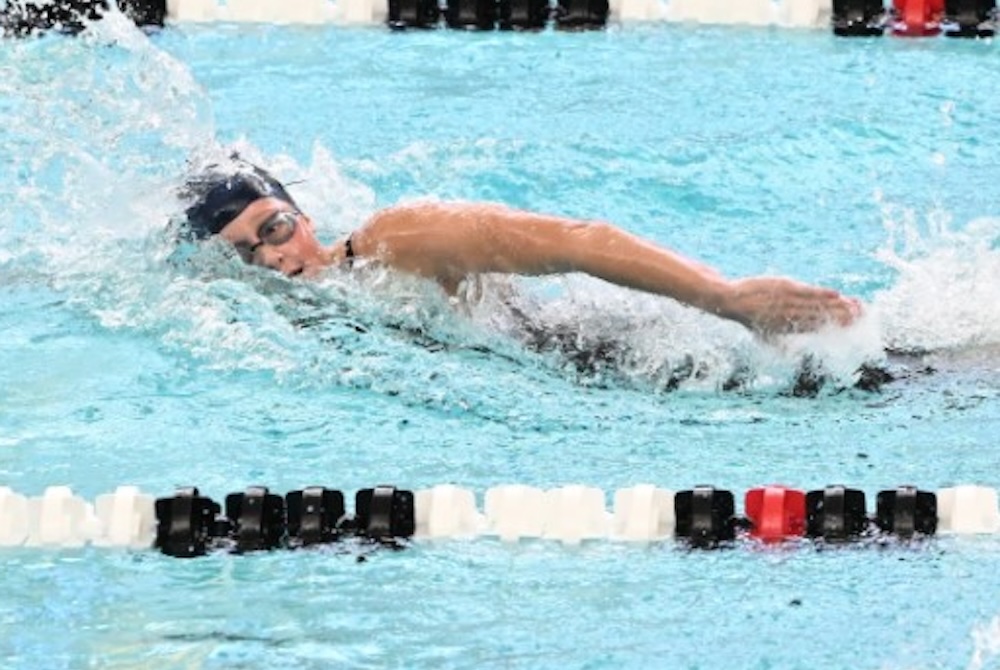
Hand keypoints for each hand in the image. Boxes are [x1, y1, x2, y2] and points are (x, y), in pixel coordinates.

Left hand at [721, 277, 861, 334]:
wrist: (731, 301)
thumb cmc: (750, 320)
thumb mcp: (765, 338)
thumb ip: (782, 347)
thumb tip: (792, 356)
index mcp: (790, 329)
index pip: (819, 328)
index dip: (838, 326)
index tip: (855, 323)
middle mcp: (791, 317)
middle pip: (823, 316)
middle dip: (844, 316)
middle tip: (863, 314)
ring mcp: (788, 302)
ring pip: (818, 304)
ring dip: (838, 305)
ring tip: (855, 305)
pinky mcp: (784, 288)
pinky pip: (806, 291)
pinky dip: (820, 293)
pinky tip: (836, 294)